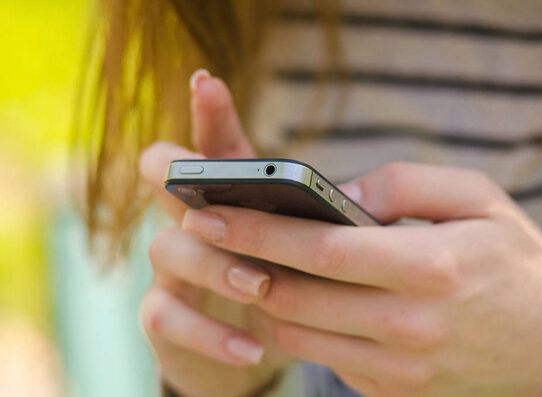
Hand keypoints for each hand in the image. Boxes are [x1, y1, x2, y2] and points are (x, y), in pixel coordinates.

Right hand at [139, 71, 289, 396]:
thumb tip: (358, 205)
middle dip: (189, 188)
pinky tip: (253, 350)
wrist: (252, 345)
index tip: (207, 81)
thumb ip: (318, 221)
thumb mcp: (303, 245)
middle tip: (231, 213)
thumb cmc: (285, 281)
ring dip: (216, 265)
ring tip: (263, 284)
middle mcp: (190, 222)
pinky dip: (208, 333)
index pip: (213, 145)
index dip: (207, 114)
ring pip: (166, 249)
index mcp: (227, 197)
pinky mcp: (164, 317)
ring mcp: (172, 269)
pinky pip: (166, 318)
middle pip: (167, 184)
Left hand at [179, 162, 541, 396]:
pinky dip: (295, 327)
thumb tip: (336, 192)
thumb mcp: (478, 198)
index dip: (258, 230)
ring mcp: (399, 368)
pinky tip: (287, 298)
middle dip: (238, 262)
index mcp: (429, 268)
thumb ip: (403, 184)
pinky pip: (324, 358)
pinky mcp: (393, 391)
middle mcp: (408, 326)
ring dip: (257, 299)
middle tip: (205, 233)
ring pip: (297, 335)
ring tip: (237, 262)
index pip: (319, 249)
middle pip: (293, 297)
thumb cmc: (517, 261)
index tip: (211, 212)